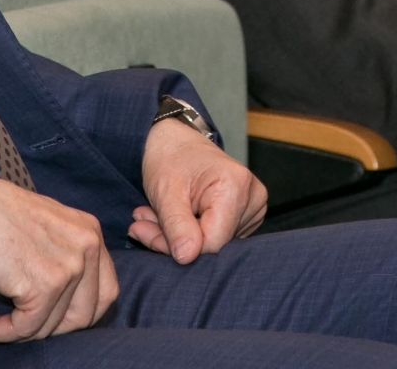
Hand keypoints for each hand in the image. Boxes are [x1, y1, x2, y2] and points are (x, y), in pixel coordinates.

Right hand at [0, 169, 117, 342]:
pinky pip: (25, 327)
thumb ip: (66, 256)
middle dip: (54, 328)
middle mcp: (87, 248)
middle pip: (86, 314)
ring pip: (53, 325)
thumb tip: (66, 303)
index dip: (81, 313)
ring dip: (20, 332)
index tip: (53, 319)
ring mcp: (69, 267)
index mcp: (91, 233)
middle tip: (24, 324)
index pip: (106, 292)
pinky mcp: (43, 284)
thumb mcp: (49, 227)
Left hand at [130, 116, 266, 262]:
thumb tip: (186, 257)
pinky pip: (217, 237)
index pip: (212, 242)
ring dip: (179, 238)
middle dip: (173, 240)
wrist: (174, 140)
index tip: (146, 229)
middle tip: (143, 223)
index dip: (178, 246)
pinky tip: (174, 218)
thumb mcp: (165, 191)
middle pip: (213, 244)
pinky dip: (190, 233)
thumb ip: (176, 226)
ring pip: (213, 243)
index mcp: (235, 186)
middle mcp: (252, 197)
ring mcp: (253, 206)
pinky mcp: (247, 214)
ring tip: (156, 216)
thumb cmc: (170, 158)